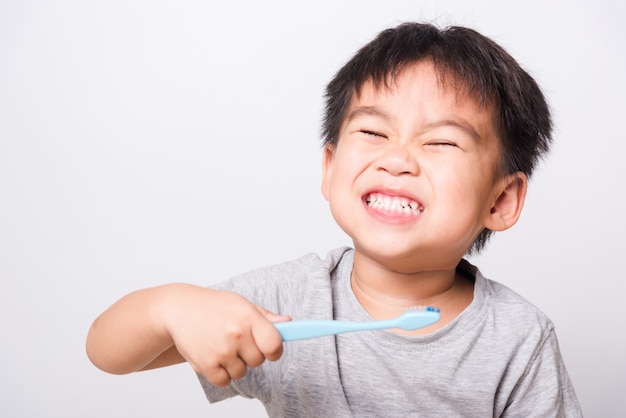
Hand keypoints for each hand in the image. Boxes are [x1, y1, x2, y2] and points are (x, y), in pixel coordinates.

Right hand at [162, 286, 289, 386]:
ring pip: (241, 372)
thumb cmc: (213, 306)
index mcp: (248, 316)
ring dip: (234, 364)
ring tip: (221, 345)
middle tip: (236, 341)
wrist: (179, 309)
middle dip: (250, 354)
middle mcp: (236, 334)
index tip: (269, 349)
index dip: (274, 350)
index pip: (274, 345)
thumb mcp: (240, 303)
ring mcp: (221, 350)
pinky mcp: (206, 364)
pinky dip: (220, 373)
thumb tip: (288, 322)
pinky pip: (225, 381)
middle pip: (258, 361)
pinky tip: (213, 356)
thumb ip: (265, 316)